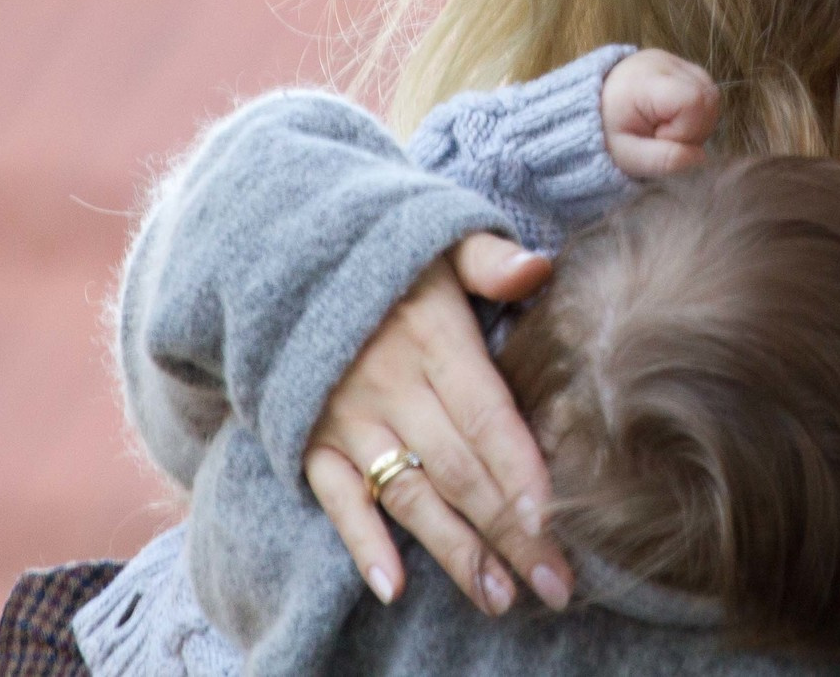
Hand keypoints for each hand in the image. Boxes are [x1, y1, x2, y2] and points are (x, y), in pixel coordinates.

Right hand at [303, 233, 572, 614]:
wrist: (285, 260)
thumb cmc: (391, 261)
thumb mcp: (441, 242)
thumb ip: (490, 259)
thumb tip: (539, 268)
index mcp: (434, 337)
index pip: (485, 413)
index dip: (518, 468)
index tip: (554, 520)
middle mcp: (392, 384)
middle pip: (460, 468)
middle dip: (509, 531)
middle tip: (553, 584)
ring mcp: (348, 418)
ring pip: (409, 493)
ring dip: (453, 549)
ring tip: (496, 596)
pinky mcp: (312, 440)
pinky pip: (337, 498)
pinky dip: (362, 541)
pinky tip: (393, 584)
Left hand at [600, 48, 719, 178]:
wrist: (585, 110)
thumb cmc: (604, 135)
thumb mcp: (628, 156)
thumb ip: (664, 160)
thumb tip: (701, 156)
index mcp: (645, 82)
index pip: (693, 101)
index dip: (685, 130)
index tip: (657, 139)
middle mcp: (662, 62)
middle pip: (708, 96)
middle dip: (694, 128)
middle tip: (663, 138)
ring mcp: (670, 58)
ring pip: (711, 92)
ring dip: (697, 120)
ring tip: (667, 128)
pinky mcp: (676, 62)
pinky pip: (704, 87)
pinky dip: (695, 109)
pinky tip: (672, 117)